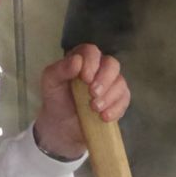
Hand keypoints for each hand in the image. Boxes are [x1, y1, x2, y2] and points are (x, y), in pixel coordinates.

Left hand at [33, 44, 129, 159]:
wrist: (62, 124)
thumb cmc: (56, 98)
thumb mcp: (50, 83)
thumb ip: (60, 69)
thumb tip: (77, 60)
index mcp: (83, 59)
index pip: (92, 52)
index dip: (91, 63)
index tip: (85, 78)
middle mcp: (100, 68)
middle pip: (112, 64)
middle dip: (104, 79)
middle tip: (92, 93)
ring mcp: (111, 84)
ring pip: (120, 82)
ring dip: (109, 96)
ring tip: (94, 108)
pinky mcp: (118, 100)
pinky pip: (124, 100)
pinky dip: (116, 108)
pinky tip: (104, 117)